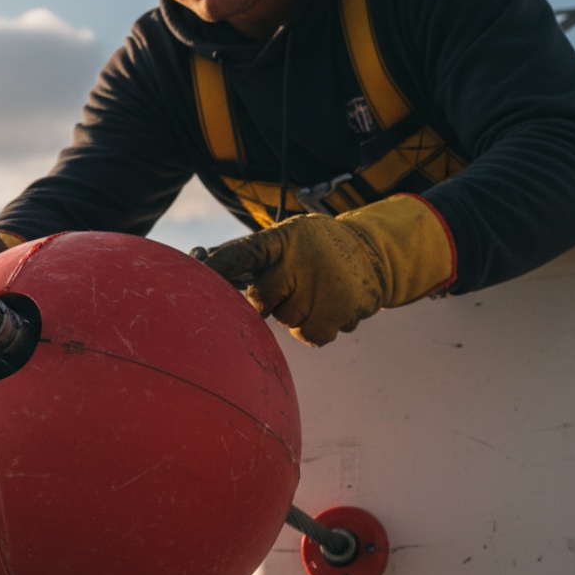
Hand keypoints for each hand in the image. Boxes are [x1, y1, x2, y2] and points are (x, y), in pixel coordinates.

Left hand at [201, 194, 454, 345]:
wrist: (374, 251)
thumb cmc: (315, 250)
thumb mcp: (287, 240)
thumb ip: (250, 256)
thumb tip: (200, 263)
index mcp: (283, 239)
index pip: (245, 252)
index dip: (221, 264)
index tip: (199, 270)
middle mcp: (302, 259)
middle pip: (262, 299)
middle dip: (270, 299)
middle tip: (289, 286)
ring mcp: (324, 285)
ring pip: (288, 320)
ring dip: (297, 314)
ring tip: (316, 292)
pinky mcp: (344, 309)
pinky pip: (311, 336)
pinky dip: (316, 328)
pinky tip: (329, 307)